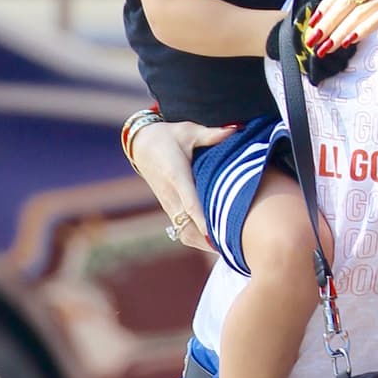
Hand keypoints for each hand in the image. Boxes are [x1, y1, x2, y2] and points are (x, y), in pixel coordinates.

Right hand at [132, 120, 231, 250]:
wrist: (141, 144)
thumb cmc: (168, 136)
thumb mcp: (189, 130)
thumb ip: (212, 134)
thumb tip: (236, 129)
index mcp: (176, 175)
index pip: (190, 202)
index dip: (202, 220)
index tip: (214, 235)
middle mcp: (170, 194)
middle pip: (188, 225)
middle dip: (209, 238)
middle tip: (234, 246)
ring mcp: (168, 204)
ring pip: (185, 232)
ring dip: (204, 242)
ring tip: (229, 248)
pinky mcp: (169, 208)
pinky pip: (182, 231)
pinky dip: (198, 239)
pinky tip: (216, 242)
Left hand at [307, 0, 377, 54]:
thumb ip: (368, 5)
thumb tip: (341, 22)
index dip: (326, 5)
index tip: (312, 23)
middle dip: (328, 21)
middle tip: (313, 39)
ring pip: (359, 9)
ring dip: (340, 30)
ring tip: (327, 47)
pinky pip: (377, 17)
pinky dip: (361, 29)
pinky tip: (349, 41)